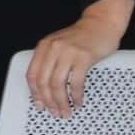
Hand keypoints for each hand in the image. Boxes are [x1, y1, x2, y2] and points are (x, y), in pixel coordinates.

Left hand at [27, 0, 132, 117]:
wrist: (101, 23)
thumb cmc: (82, 36)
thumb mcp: (59, 43)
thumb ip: (50, 60)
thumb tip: (45, 88)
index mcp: (44, 46)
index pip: (32, 74)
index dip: (35, 93)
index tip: (39, 105)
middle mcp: (53, 48)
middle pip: (44, 82)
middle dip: (48, 102)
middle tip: (55, 112)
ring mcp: (68, 52)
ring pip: (58, 84)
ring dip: (61, 102)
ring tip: (66, 111)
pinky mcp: (83, 57)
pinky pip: (76, 83)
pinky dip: (76, 96)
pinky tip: (78, 102)